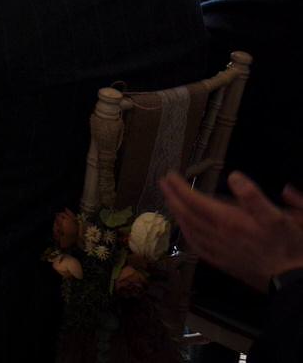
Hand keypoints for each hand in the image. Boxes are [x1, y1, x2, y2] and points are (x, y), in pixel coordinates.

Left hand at [162, 171, 302, 289]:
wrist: (290, 279)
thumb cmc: (285, 245)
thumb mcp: (276, 216)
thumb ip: (253, 196)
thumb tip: (234, 176)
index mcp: (227, 221)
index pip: (194, 200)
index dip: (180, 187)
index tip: (170, 175)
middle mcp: (217, 235)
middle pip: (186, 213)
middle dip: (172, 196)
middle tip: (163, 183)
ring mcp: (217, 250)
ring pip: (188, 229)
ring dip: (176, 213)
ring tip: (170, 201)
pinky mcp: (222, 262)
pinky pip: (196, 246)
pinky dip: (186, 234)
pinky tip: (185, 230)